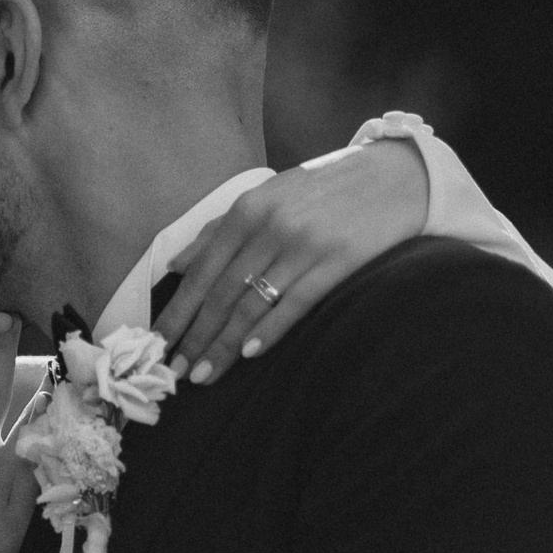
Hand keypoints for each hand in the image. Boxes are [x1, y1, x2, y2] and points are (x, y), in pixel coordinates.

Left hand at [150, 137, 428, 383]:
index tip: (158, 344)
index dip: (177, 311)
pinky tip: (250, 355)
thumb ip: (219, 230)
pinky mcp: (337, 261)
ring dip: (224, 345)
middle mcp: (270, 226)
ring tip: (203, 375)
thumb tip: (175, 265)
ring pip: (252, 304)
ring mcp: (304, 244)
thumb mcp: (267, 197)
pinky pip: (295, 303)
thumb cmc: (325, 191)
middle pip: (221, 292)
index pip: (202, 270)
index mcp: (248, 208)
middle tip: (173, 371)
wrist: (394, 177)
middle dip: (194, 337)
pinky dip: (270, 331)